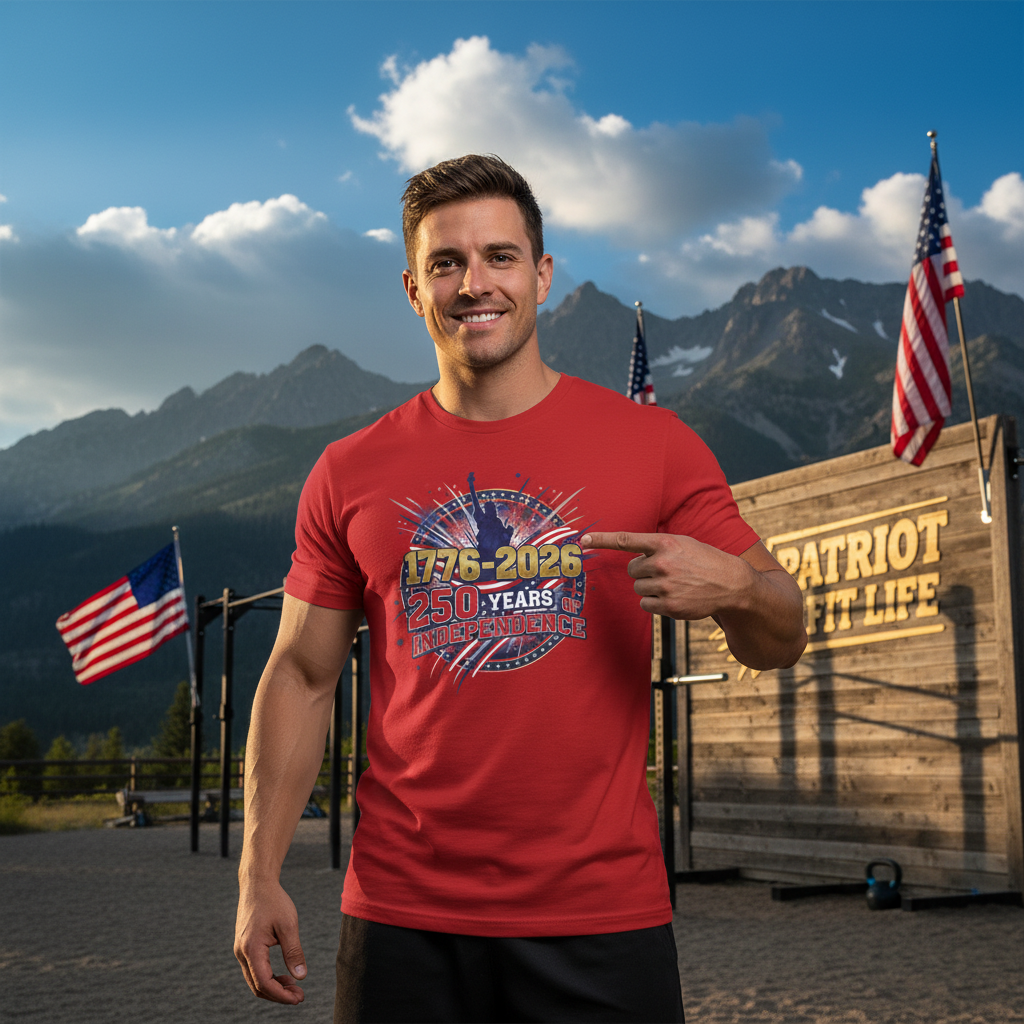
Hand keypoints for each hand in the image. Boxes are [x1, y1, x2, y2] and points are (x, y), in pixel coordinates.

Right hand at [234, 876, 307, 1003]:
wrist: (257, 883)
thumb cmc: (274, 901)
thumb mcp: (288, 924)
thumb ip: (294, 952)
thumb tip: (301, 977)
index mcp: (251, 948)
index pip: (264, 983)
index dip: (281, 995)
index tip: (298, 998)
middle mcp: (241, 952)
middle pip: (257, 986)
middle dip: (278, 994)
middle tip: (299, 996)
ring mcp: (240, 950)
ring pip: (254, 979)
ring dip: (273, 986)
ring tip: (294, 986)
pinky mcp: (244, 946)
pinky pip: (254, 969)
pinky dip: (268, 976)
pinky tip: (284, 975)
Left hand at [580, 531, 752, 620]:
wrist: (731, 584)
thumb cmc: (704, 561)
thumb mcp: (683, 544)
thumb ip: (656, 547)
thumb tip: (630, 555)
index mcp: (664, 543)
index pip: (626, 540)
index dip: (601, 540)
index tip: (582, 539)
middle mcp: (662, 563)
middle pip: (632, 570)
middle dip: (644, 571)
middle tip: (665, 572)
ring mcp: (664, 586)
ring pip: (638, 588)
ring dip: (650, 587)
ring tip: (674, 584)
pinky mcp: (668, 606)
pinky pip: (645, 604)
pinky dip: (655, 603)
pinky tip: (674, 597)